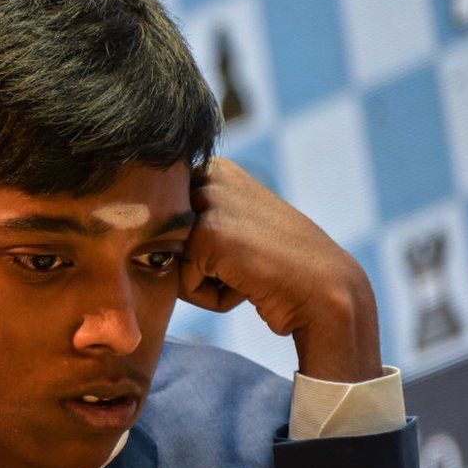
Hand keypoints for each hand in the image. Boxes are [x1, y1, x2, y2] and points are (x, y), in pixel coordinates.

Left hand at [178, 158, 381, 381]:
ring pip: (173, 263)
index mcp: (216, 169)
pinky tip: (249, 284)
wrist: (326, 290)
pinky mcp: (206, 235)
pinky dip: (213, 298)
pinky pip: (184, 285)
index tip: (245, 249)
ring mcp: (208, 202)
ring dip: (206, 283)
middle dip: (199, 267)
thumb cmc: (280, 268)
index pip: (169, 223)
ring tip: (249, 273)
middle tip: (248, 264)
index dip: (203, 252)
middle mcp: (210, 176)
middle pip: (167, 242)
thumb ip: (198, 221)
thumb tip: (141, 233)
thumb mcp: (238, 226)